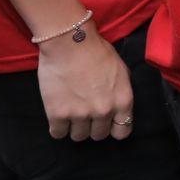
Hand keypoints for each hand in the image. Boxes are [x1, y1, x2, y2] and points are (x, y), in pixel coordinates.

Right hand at [36, 23, 134, 141]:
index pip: (122, 132)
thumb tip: (116, 106)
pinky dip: (57, 127)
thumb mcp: (120, 70)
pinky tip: (57, 115)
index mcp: (123, 100)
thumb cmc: (96, 50)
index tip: (106, 123)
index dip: (113, 128)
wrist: (70, 42)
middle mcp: (104, 111)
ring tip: (70, 112)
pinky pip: (58, 134)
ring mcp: (80, 114)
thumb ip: (120, 92)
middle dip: (92, 127)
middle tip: (85, 113)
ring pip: (79, 137)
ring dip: (74, 127)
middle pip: (99, 136)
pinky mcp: (58, 114)